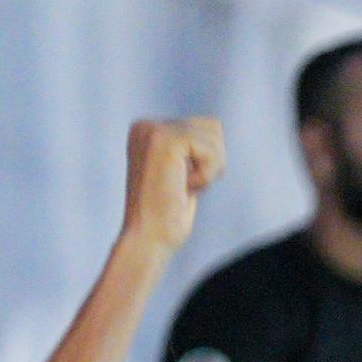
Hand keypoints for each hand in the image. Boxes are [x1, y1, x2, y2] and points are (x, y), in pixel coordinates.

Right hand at [121, 115, 225, 259]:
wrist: (147, 237)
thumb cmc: (167, 216)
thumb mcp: (182, 172)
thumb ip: (191, 146)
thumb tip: (215, 125)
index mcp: (147, 130)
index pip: (207, 127)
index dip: (208, 161)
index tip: (180, 181)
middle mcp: (146, 126)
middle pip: (214, 128)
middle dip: (211, 164)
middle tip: (181, 186)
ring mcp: (152, 130)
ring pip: (215, 137)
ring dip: (209, 170)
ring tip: (181, 187)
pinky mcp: (164, 140)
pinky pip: (211, 152)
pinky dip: (206, 176)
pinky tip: (182, 187)